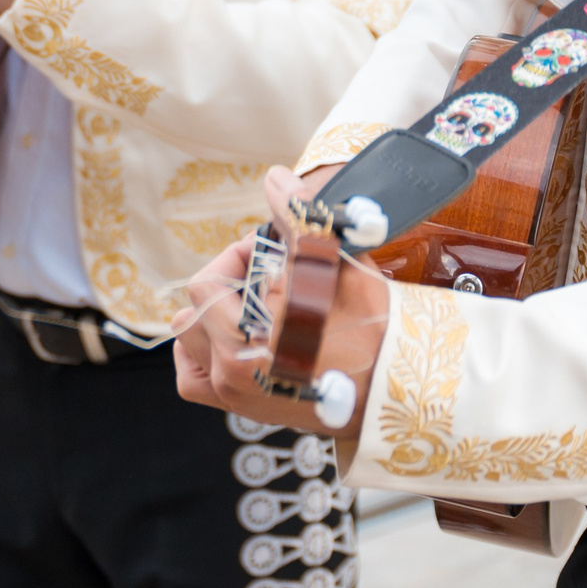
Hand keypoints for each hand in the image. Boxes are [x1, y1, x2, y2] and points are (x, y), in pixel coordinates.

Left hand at [172, 166, 390, 437]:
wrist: (397, 386)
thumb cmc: (372, 327)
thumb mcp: (334, 263)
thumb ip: (297, 218)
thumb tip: (275, 177)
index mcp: (246, 341)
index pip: (206, 285)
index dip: (235, 258)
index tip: (268, 251)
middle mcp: (232, 376)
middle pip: (196, 311)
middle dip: (227, 285)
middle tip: (265, 276)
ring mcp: (236, 397)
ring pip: (190, 345)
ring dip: (211, 319)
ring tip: (250, 306)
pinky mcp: (247, 410)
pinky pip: (195, 381)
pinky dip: (202, 357)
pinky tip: (230, 339)